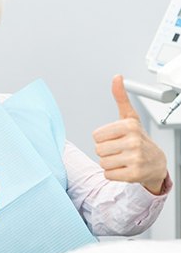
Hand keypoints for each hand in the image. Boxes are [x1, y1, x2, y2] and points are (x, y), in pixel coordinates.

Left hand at [93, 75, 166, 194]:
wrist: (156, 163)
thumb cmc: (138, 138)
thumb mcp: (129, 117)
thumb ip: (120, 98)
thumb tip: (116, 77)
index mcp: (129, 125)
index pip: (96, 136)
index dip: (103, 138)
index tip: (116, 138)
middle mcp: (134, 141)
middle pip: (98, 150)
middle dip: (106, 151)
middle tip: (120, 150)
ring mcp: (135, 159)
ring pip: (102, 163)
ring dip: (109, 163)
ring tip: (122, 159)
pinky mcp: (134, 175)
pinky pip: (108, 175)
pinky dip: (113, 174)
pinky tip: (124, 169)